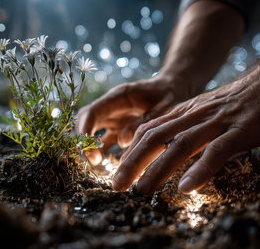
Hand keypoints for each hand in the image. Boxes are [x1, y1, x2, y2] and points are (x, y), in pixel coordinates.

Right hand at [76, 74, 190, 164]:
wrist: (174, 92)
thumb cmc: (169, 97)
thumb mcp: (161, 108)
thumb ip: (142, 123)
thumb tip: (121, 142)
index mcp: (119, 97)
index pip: (92, 111)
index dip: (86, 128)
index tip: (87, 145)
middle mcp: (111, 108)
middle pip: (86, 121)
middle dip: (85, 140)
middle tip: (95, 159)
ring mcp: (113, 120)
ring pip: (91, 132)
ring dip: (91, 148)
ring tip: (99, 165)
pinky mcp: (118, 131)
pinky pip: (103, 143)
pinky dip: (101, 153)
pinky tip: (106, 167)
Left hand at [112, 65, 259, 193]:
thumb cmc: (242, 99)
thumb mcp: (207, 109)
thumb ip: (188, 124)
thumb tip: (169, 144)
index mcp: (186, 112)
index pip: (149, 130)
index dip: (131, 149)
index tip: (117, 169)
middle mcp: (195, 116)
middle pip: (156, 138)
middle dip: (132, 161)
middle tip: (116, 184)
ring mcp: (217, 122)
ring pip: (180, 145)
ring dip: (158, 169)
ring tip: (141, 190)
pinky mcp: (241, 130)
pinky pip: (218, 151)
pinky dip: (201, 169)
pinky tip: (187, 187)